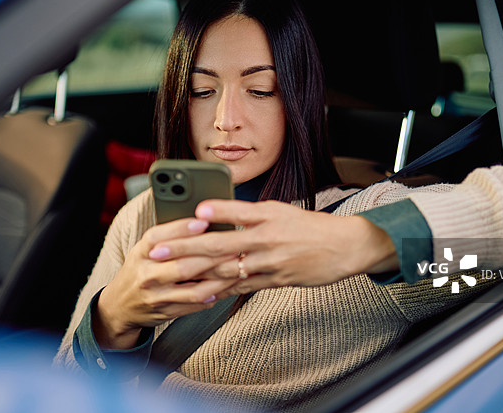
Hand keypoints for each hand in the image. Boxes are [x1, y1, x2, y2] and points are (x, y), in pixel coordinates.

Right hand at [94, 217, 238, 349]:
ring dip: (220, 280)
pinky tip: (228, 287)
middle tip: (234, 247)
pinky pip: (195, 305)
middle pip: (183, 266)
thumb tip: (204, 222)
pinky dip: (214, 296)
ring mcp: (156, 296)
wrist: (119, 305)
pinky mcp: (166, 312)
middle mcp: (146, 274)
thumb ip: (168, 237)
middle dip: (212, 257)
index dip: (182, 229)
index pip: (159, 237)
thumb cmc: (140, 269)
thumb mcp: (144, 249)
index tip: (204, 221)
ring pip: (194, 289)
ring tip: (237, 270)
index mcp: (141, 252)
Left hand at [146, 200, 398, 297]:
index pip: (237, 211)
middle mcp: (267, 238)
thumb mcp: (280, 210)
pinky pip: (242, 287)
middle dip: (184, 248)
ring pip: (227, 270)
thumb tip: (215, 214)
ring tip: (170, 276)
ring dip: (195, 274)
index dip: (215, 211)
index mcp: (269, 215)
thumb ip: (249, 214)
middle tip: (158, 252)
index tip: (193, 211)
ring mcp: (271, 262)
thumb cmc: (309, 226)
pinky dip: (220, 290)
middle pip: (220, 244)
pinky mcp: (275, 281)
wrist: (344, 247)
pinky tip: (201, 293)